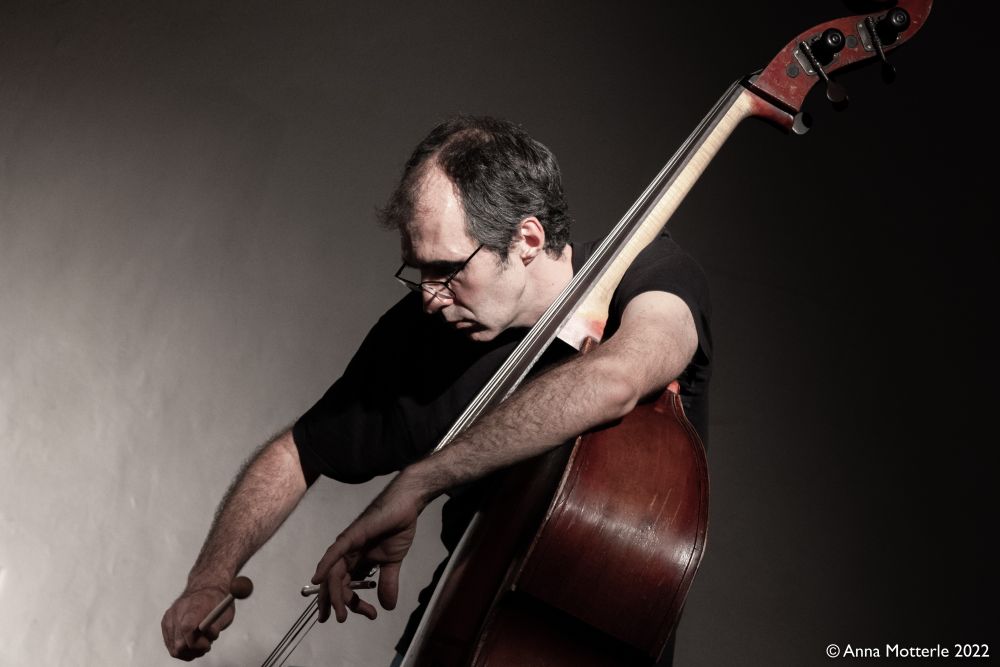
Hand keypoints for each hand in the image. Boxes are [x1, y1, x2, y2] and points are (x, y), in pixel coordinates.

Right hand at [161, 585, 231, 660]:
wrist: (205, 587)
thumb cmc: (217, 601)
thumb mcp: (225, 612)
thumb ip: (217, 625)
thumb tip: (210, 634)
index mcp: (193, 607)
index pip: (187, 628)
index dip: (196, 643)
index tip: (207, 644)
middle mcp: (177, 612)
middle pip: (179, 644)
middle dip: (194, 650)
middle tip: (206, 646)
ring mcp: (169, 618)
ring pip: (174, 650)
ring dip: (189, 651)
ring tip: (201, 642)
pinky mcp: (165, 624)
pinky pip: (171, 646)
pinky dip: (183, 648)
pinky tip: (193, 640)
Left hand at [311, 474, 427, 622]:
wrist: (406, 508)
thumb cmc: (397, 529)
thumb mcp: (392, 563)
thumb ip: (388, 583)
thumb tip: (389, 607)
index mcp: (356, 563)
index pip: (347, 588)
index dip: (354, 603)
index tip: (370, 615)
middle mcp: (347, 555)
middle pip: (333, 583)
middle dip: (333, 603)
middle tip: (337, 619)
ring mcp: (347, 545)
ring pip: (333, 573)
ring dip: (333, 593)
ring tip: (339, 611)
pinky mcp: (351, 535)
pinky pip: (335, 552)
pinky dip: (325, 565)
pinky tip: (319, 579)